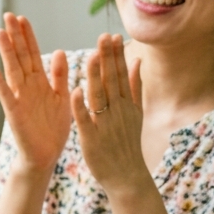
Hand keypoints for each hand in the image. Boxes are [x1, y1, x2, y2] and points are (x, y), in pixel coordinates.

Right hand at [0, 14, 72, 177]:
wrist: (45, 155)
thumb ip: (60, 76)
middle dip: (15, 36)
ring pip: (12, 69)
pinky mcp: (14, 112)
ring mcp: (19, 98)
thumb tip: (60, 51)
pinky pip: (5, 93)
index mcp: (40, 82)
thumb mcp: (62, 98)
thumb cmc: (53, 129)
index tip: (23, 18)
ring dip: (6, 51)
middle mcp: (27, 86)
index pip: (33, 54)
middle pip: (20, 56)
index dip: (28, 37)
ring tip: (0, 32)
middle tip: (8, 15)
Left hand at [71, 34, 151, 196]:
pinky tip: (75, 90)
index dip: (116, 55)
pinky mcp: (92, 138)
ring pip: (98, 96)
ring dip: (95, 76)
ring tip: (92, 55)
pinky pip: (85, 120)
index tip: (112, 35)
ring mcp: (105, 124)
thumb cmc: (128, 144)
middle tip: (104, 36)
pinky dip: (81, 106)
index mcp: (126, 104)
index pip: (120, 75)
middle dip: (107, 58)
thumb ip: (135, 87)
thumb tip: (138, 61)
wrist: (128, 177)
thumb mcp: (136, 113)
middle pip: (111, 81)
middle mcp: (117, 111)